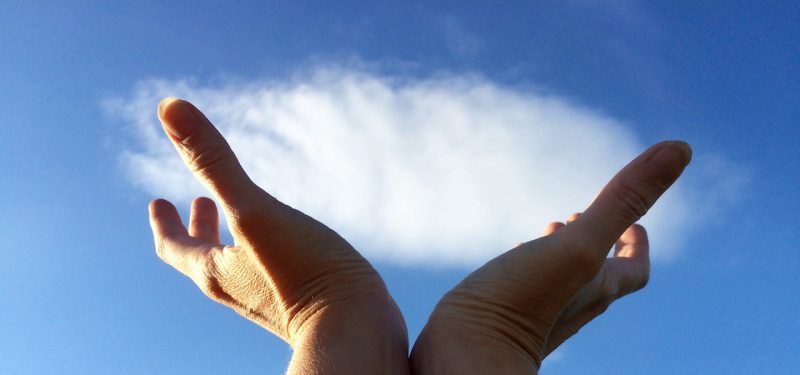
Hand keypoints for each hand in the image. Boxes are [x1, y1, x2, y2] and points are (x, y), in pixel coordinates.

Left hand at [147, 98, 408, 373]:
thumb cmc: (303, 273)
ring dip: (231, 237)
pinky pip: (271, 271)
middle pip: (203, 256)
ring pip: (238, 264)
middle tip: (195, 201)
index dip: (164, 223)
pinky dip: (264, 247)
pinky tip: (290, 237)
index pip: (174, 247)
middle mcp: (237, 289)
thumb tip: (169, 106)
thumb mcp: (253, 210)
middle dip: (198, 226)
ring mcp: (269, 298)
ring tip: (238, 215)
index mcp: (216, 270)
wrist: (356, 332)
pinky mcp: (300, 302)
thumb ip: (214, 162)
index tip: (158, 200)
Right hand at [410, 141, 690, 373]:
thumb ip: (623, 202)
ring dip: (563, 250)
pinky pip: (527, 287)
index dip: (639, 242)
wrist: (466, 355)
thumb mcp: (578, 246)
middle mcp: (573, 304)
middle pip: (600, 273)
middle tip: (583, 214)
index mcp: (597, 288)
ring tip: (551, 228)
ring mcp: (539, 312)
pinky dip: (530, 264)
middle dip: (597, 239)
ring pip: (562, 279)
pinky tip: (512, 258)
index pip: (634, 269)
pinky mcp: (506, 315)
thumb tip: (680, 148)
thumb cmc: (521, 305)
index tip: (635, 221)